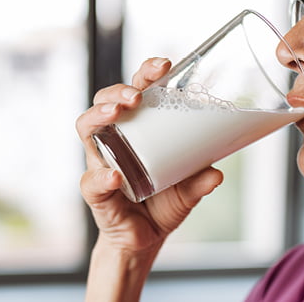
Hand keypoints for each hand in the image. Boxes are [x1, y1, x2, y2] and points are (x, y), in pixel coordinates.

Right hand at [75, 57, 222, 253]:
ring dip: (100, 115)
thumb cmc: (164, 204)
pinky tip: (115, 176)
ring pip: (86, 128)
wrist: (145, 240)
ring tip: (118, 113)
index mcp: (138, 130)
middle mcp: (114, 140)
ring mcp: (101, 163)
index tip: (165, 64)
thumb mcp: (189, 190)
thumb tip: (217, 173)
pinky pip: (91, 181)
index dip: (146, 73)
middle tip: (137, 95)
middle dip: (118, 90)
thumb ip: (201, 181)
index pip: (136, 91)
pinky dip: (102, 177)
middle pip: (105, 101)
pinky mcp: (96, 192)